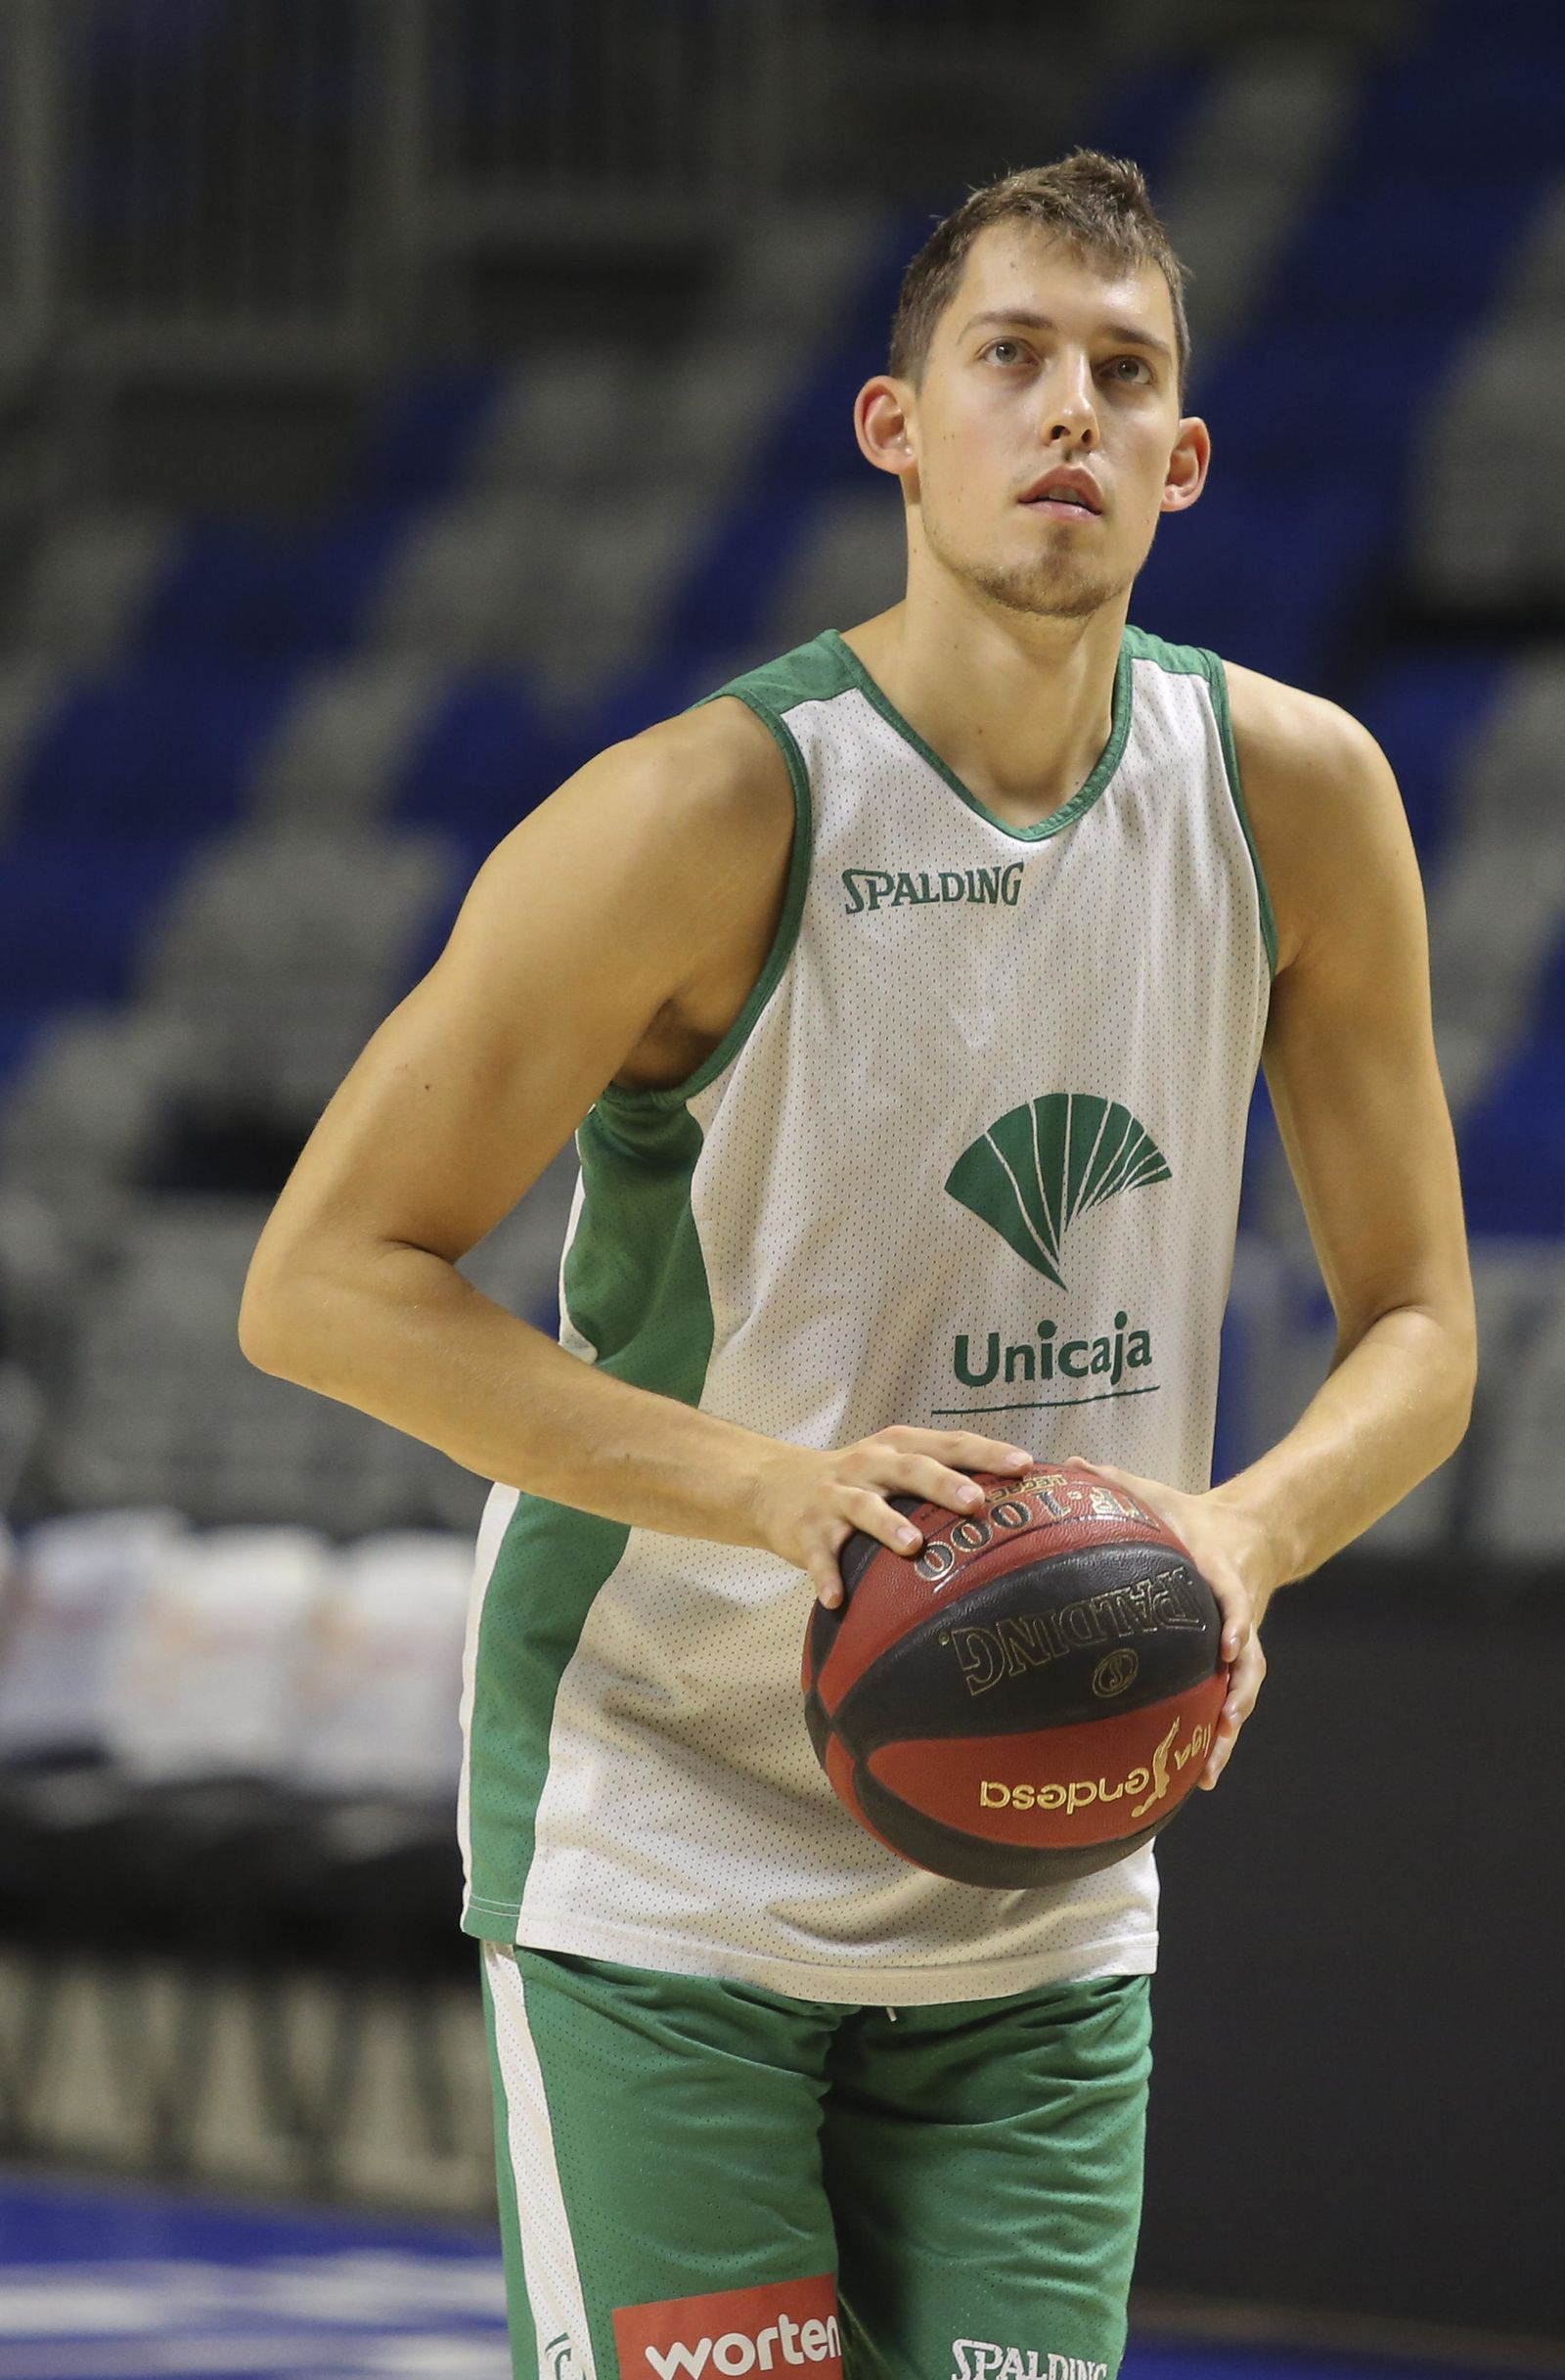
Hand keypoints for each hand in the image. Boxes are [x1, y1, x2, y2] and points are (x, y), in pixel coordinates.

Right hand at [749, 1427, 1037, 1607]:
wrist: (772, 1485)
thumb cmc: (856, 1479)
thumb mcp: (894, 1463)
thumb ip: (942, 1473)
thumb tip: (1015, 1500)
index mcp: (898, 1447)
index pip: (949, 1443)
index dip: (986, 1452)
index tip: (1024, 1465)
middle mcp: (868, 1465)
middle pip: (909, 1469)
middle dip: (943, 1483)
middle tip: (976, 1502)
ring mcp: (835, 1496)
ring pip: (864, 1507)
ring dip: (888, 1524)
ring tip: (913, 1546)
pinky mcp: (806, 1530)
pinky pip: (819, 1555)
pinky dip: (826, 1575)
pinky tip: (837, 1599)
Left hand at [1059, 1453, 1278, 1789]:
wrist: (1251, 1534)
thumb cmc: (1193, 1517)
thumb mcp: (1161, 1494)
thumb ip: (1119, 1481)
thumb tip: (1072, 1461)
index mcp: (1221, 1572)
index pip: (1234, 1597)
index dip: (1235, 1620)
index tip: (1227, 1646)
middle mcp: (1236, 1614)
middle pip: (1249, 1660)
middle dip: (1239, 1694)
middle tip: (1225, 1722)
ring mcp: (1237, 1642)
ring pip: (1243, 1692)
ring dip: (1229, 1731)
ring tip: (1209, 1768)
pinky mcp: (1231, 1662)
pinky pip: (1228, 1702)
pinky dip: (1219, 1737)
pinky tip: (1201, 1775)